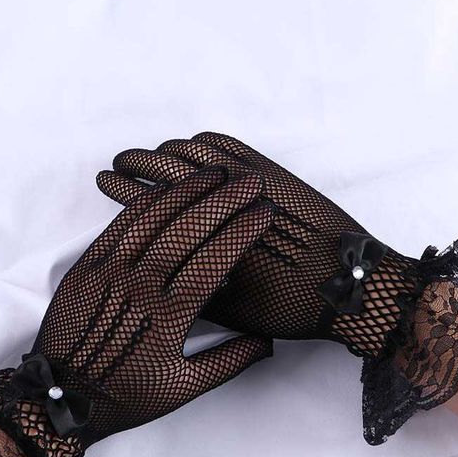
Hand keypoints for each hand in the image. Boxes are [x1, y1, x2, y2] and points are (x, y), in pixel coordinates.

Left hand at [0, 167, 273, 456]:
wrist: (62, 395)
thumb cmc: (125, 394)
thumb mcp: (183, 388)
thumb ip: (229, 362)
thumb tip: (267, 343)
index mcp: (169, 316)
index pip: (215, 260)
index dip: (242, 232)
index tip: (264, 214)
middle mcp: (140, 286)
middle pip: (188, 229)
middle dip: (224, 200)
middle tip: (249, 182)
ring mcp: (111, 272)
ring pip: (153, 219)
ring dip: (187, 192)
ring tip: (215, 175)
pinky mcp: (88, 266)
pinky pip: (120, 225)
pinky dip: (145, 202)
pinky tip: (167, 189)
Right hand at [96, 132, 457, 443]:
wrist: (352, 287)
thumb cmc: (292, 308)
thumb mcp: (234, 314)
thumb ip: (195, 290)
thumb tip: (166, 273)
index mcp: (208, 242)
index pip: (154, 205)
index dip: (125, 190)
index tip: (105, 180)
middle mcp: (225, 205)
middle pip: (168, 173)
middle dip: (136, 163)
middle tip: (119, 162)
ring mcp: (251, 182)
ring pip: (196, 155)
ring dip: (167, 150)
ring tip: (150, 153)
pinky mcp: (274, 171)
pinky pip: (231, 146)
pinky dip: (206, 143)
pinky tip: (193, 146)